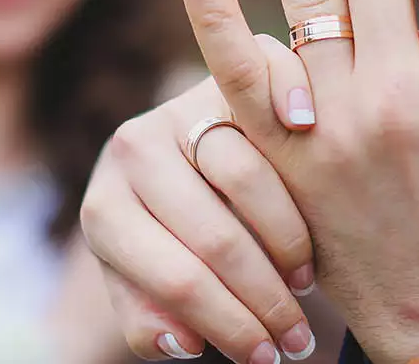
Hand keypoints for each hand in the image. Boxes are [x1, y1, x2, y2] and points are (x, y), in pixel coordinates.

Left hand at [81, 54, 324, 363]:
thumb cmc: (160, 238)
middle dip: (267, 299)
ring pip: (247, 175)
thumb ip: (149, 315)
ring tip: (307, 280)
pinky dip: (291, 127)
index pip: (177, 279)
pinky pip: (259, 109)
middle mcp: (134, 150)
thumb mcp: (138, 282)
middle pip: (217, 236)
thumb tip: (185, 342)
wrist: (164, 162)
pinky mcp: (220, 82)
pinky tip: (315, 159)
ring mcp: (178, 109)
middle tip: (299, 337)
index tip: (265, 358)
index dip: (230, 325)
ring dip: (290, 240)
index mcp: (104, 211)